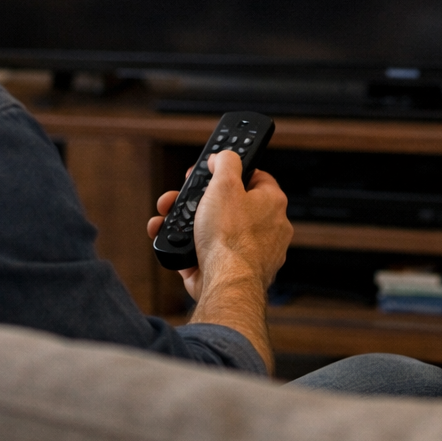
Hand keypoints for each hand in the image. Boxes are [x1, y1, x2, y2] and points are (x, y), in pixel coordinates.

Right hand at [146, 150, 291, 301]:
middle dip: (200, 199)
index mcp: (272, 204)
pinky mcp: (229, 272)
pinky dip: (184, 248)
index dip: (231, 171)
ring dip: (186, 223)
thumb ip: (225, 162)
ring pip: (213, 230)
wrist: (225, 283)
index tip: (212, 170)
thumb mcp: (224, 184)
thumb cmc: (231, 237)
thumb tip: (222, 157)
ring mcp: (249, 253)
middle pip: (229, 205)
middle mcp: (267, 229)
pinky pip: (205, 254)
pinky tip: (170, 243)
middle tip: (184, 196)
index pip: (255, 177)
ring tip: (169, 218)